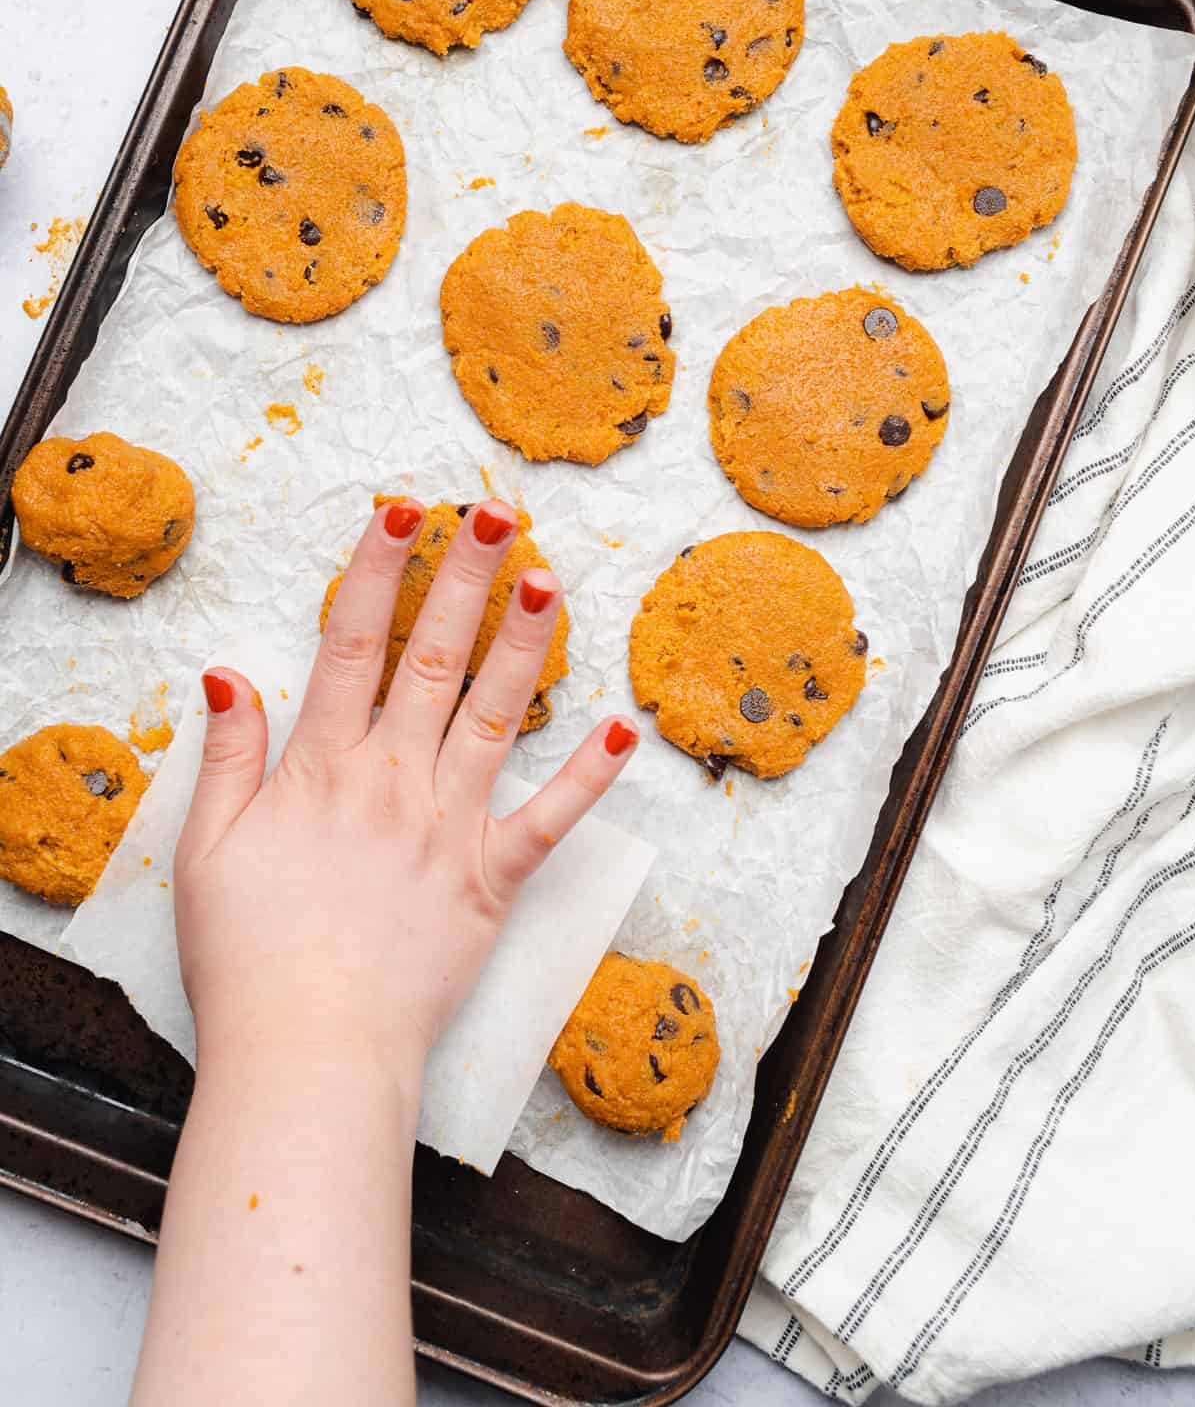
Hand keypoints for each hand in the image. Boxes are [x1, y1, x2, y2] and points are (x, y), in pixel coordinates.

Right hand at [173, 497, 638, 1079]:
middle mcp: (394, 778)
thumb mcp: (209, 849)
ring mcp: (450, 825)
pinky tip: (618, 732)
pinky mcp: (492, 881)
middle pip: (433, 657)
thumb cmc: (249, 958)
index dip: (377, 567)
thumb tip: (225, 671)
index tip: (402, 509)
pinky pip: (549, 821)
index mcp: (323, 766)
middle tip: (496, 512)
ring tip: (549, 580)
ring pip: (496, 714)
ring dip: (525, 644)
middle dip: (465, 576)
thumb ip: (228, 755)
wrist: (309, 1051)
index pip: (351, 642)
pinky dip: (587, 780)